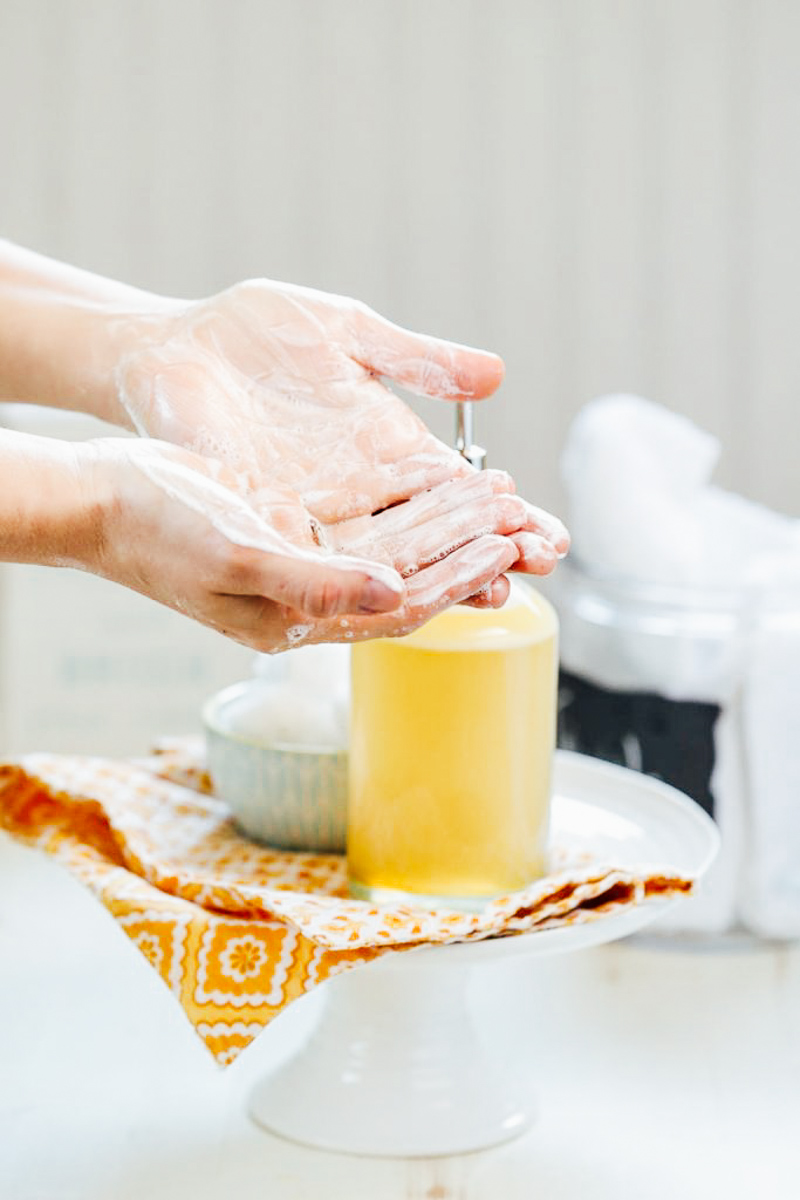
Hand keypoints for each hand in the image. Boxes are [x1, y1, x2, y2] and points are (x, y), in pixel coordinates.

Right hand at [85, 439, 525, 651]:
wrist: (99, 496)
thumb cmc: (153, 530)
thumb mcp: (233, 555)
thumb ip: (313, 582)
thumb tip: (391, 594)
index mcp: (297, 620)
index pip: (399, 605)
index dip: (457, 577)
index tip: (505, 544)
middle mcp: (308, 597)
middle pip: (408, 575)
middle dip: (465, 544)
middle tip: (520, 512)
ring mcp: (302, 561)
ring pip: (393, 544)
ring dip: (445, 520)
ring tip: (497, 489)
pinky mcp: (293, 525)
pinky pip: (366, 517)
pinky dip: (405, 498)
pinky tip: (440, 476)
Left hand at [112, 280, 569, 558]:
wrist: (175, 344)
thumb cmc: (256, 333)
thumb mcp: (347, 334)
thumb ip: (414, 359)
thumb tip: (496, 375)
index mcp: (387, 448)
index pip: (459, 494)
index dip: (507, 515)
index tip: (550, 534)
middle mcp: (361, 492)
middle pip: (436, 534)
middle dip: (490, 549)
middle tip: (542, 564)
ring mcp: (316, 512)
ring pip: (389, 555)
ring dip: (440, 570)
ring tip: (491, 585)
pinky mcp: (267, 519)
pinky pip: (322, 554)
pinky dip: (362, 573)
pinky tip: (399, 588)